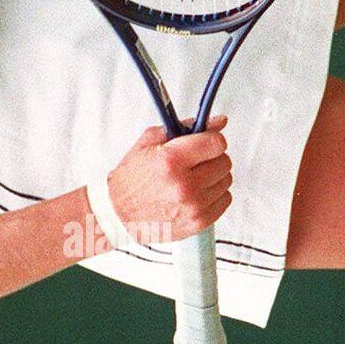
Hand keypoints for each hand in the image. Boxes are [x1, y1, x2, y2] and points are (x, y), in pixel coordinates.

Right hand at [105, 115, 232, 241]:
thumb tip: (219, 122)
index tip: (204, 142)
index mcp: (170, 160)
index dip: (211, 139)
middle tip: (194, 161)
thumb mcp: (148, 143)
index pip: (216, 143)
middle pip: (224, 162)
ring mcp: (193, 205)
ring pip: (226, 181)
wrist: (118, 213)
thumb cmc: (132, 177)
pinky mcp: (199, 222)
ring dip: (213, 177)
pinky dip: (214, 195)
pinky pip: (225, 200)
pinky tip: (196, 193)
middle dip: (211, 158)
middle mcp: (184, 184)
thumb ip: (183, 127)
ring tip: (193, 178)